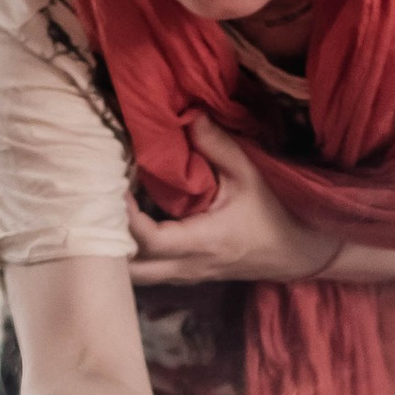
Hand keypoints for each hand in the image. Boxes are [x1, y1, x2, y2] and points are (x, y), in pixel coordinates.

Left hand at [129, 114, 344, 286]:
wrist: (295, 254)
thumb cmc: (273, 214)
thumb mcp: (250, 175)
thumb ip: (219, 146)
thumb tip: (189, 116)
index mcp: (203, 241)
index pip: (150, 239)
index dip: (125, 219)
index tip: (114, 189)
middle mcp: (188, 265)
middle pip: (132, 271)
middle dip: (109, 243)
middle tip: (99, 207)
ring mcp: (185, 276)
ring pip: (137, 278)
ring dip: (117, 252)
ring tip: (108, 217)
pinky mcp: (185, 276)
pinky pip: (148, 273)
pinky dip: (131, 255)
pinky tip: (126, 228)